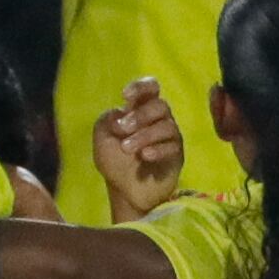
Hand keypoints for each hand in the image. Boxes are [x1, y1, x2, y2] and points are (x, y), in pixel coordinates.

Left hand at [93, 78, 183, 222]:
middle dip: (140, 115)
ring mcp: (170, 137)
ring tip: (127, 149)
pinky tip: (144, 156)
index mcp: (140, 110)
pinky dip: (157, 149)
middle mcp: (158, 120)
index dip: (141, 87)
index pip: (150, 88)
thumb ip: (108, 120)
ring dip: (144, 135)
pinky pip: (172, 146)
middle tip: (122, 129)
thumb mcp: (102, 137)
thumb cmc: (114, 161)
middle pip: (160, 105)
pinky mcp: (177, 155)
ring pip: (166, 125)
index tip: (125, 96)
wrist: (125, 192)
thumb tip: (122, 113)